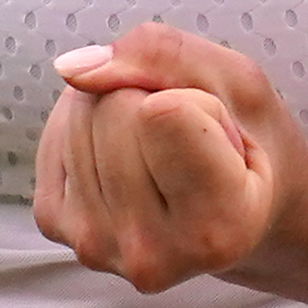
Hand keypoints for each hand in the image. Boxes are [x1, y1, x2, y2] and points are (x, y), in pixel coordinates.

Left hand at [33, 20, 307, 293]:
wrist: (238, 215)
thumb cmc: (253, 147)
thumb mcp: (239, 83)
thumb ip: (165, 55)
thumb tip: (73, 68)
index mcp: (216, 227)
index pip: (160, 112)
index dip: (196, 100)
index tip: (222, 137)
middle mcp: (150, 252)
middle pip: (112, 107)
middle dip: (151, 99)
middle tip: (192, 142)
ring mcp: (95, 244)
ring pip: (79, 112)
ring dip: (121, 111)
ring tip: (164, 152)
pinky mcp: (57, 225)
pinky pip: (54, 132)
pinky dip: (90, 126)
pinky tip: (129, 157)